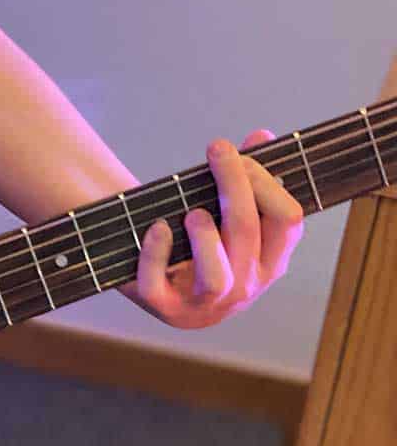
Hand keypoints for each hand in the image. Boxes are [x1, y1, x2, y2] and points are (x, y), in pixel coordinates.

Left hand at [120, 130, 305, 328]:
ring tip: (192, 212)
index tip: (241, 151)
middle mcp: (244, 289)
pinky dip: (156, 253)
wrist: (157, 281)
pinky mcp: (163, 308)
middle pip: (247, 232)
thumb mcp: (227, 211)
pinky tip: (158, 228)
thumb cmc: (200, 241)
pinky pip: (156, 285)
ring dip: (204, 236)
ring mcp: (203, 305)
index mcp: (270, 264)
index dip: (267, 181)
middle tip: (216, 149)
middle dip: (233, 184)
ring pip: (216, 277)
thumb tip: (262, 137)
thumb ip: (248, 177)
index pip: (288, 221)